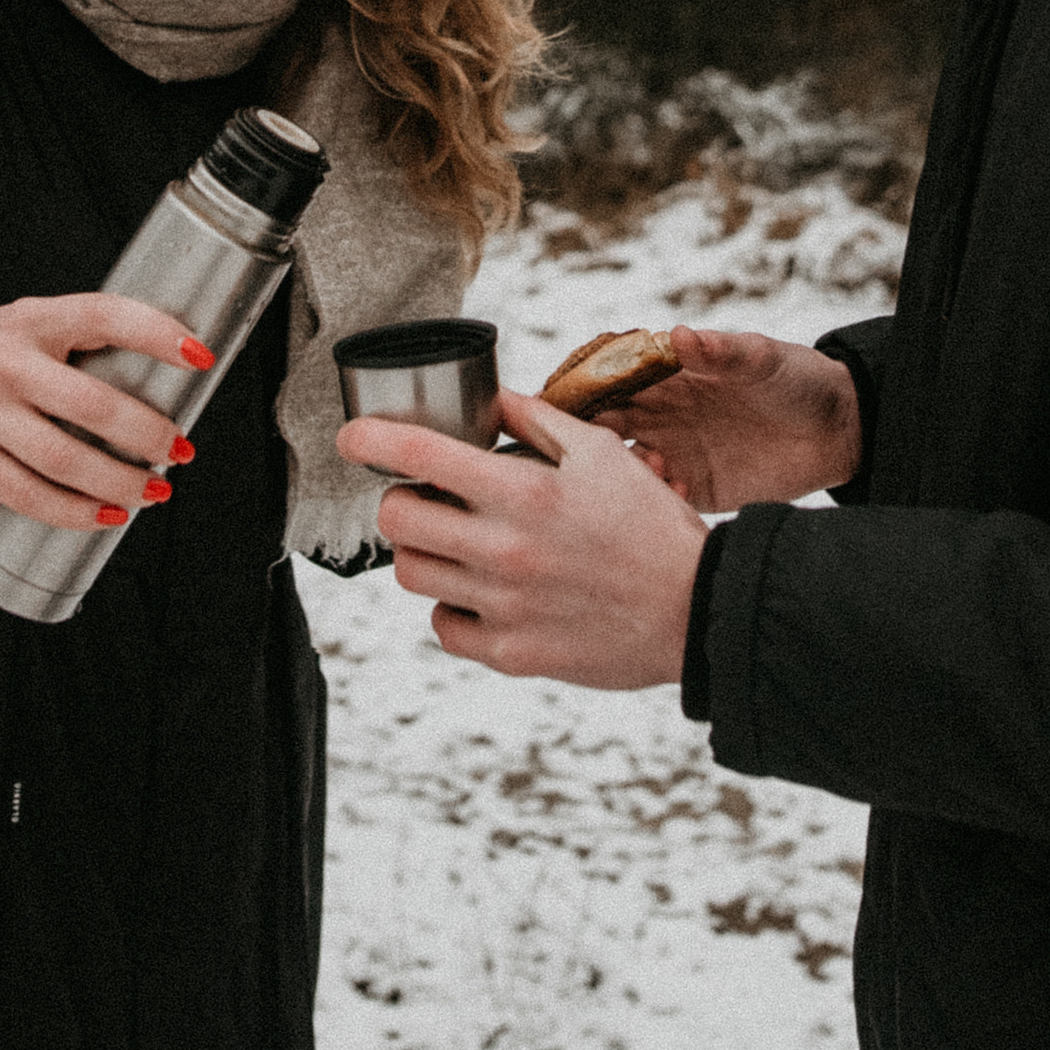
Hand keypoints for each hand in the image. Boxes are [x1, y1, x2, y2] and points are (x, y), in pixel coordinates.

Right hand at [0, 300, 206, 528]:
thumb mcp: (29, 325)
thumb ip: (84, 343)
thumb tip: (170, 380)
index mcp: (32, 317)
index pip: (105, 315)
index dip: (157, 333)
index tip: (201, 356)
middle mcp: (4, 361)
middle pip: (92, 405)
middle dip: (148, 434)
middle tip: (180, 449)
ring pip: (63, 459)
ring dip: (120, 483)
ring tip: (154, 491)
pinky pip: (28, 495)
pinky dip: (75, 512)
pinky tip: (107, 517)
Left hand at [336, 396, 706, 688]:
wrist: (696, 610)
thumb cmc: (652, 526)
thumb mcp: (604, 454)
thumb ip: (539, 421)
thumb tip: (490, 397)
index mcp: (524, 491)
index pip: (419, 455)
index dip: (371, 439)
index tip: (352, 436)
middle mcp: (503, 549)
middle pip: (397, 519)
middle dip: (401, 500)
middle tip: (425, 498)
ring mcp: (503, 606)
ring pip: (412, 573)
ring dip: (422, 551)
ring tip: (456, 543)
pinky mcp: (510, 652)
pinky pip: (443, 626)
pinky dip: (451, 606)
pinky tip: (479, 591)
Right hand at [595, 327, 860, 514]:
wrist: (839, 430)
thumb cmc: (797, 379)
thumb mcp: (762, 359)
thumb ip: (721, 351)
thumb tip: (678, 334)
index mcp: (669, 376)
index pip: (612, 379)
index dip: (584, 387)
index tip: (561, 397)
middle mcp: (663, 414)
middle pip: (606, 425)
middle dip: (589, 434)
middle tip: (589, 442)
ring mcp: (676, 452)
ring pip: (625, 465)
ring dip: (622, 469)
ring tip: (653, 466)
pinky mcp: (696, 488)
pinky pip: (660, 497)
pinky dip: (655, 497)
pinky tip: (675, 491)